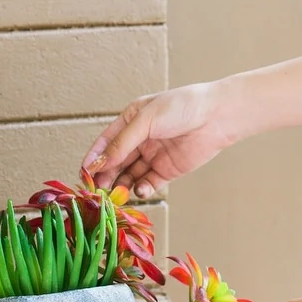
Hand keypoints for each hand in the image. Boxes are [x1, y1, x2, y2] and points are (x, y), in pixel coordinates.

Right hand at [81, 81, 238, 197]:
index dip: (94, 158)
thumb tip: (98, 164)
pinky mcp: (166, 171)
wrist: (217, 116)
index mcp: (131, 121)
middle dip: (105, 175)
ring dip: (121, 185)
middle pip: (115, 162)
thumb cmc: (182, 107)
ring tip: (116, 194)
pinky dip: (141, 189)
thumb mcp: (145, 121)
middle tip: (99, 189)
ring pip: (129, 176)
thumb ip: (121, 144)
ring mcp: (152, 156)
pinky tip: (139, 190)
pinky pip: (147, 184)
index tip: (84, 174)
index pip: (105, 143)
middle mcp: (139, 139)